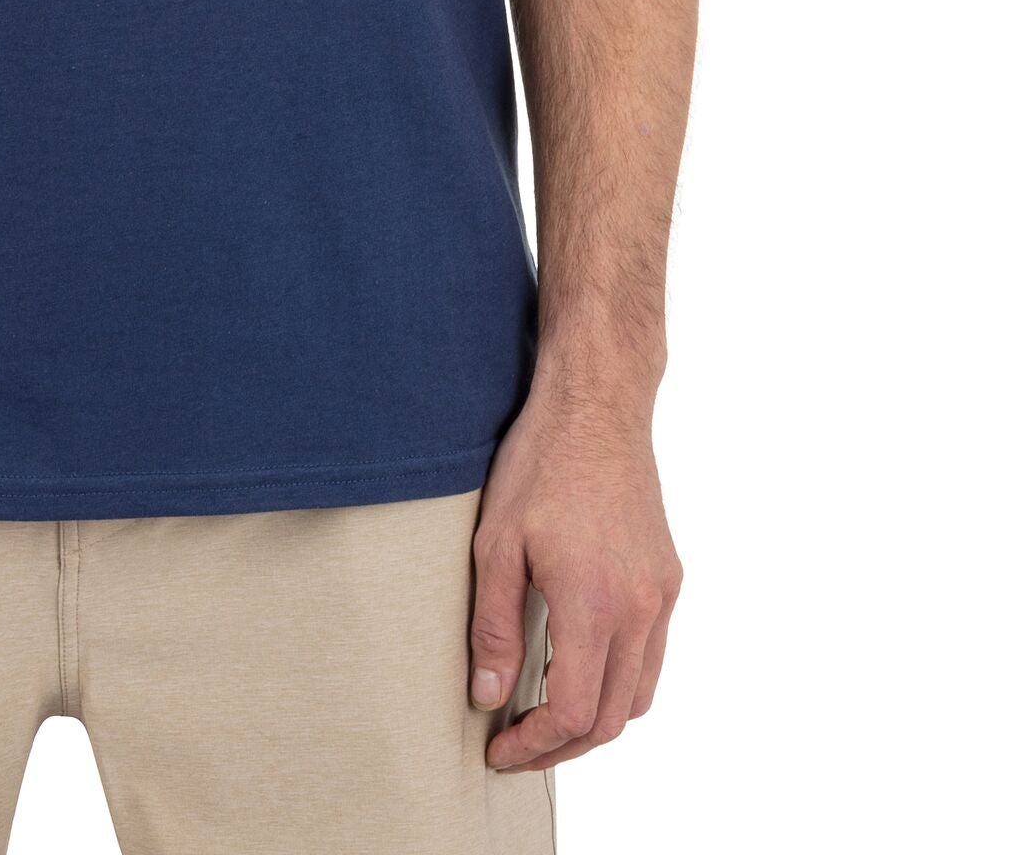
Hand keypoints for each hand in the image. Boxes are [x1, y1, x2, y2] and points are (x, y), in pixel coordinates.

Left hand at [470, 383, 681, 771]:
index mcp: (594, 603)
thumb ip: (493, 627)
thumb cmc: (540, 465)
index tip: (500, 749)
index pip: (574, 712)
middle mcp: (640, 608)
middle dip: (563, 746)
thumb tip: (488, 697)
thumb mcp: (496, 544)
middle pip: (612, 718)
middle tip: (517, 746)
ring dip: (597, 721)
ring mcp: (661, 594)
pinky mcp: (668, 578)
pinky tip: (582, 669)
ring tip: (547, 719)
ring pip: (641, 694)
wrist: (597, 407)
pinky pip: (653, 655)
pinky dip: (621, 683)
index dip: (535, 745)